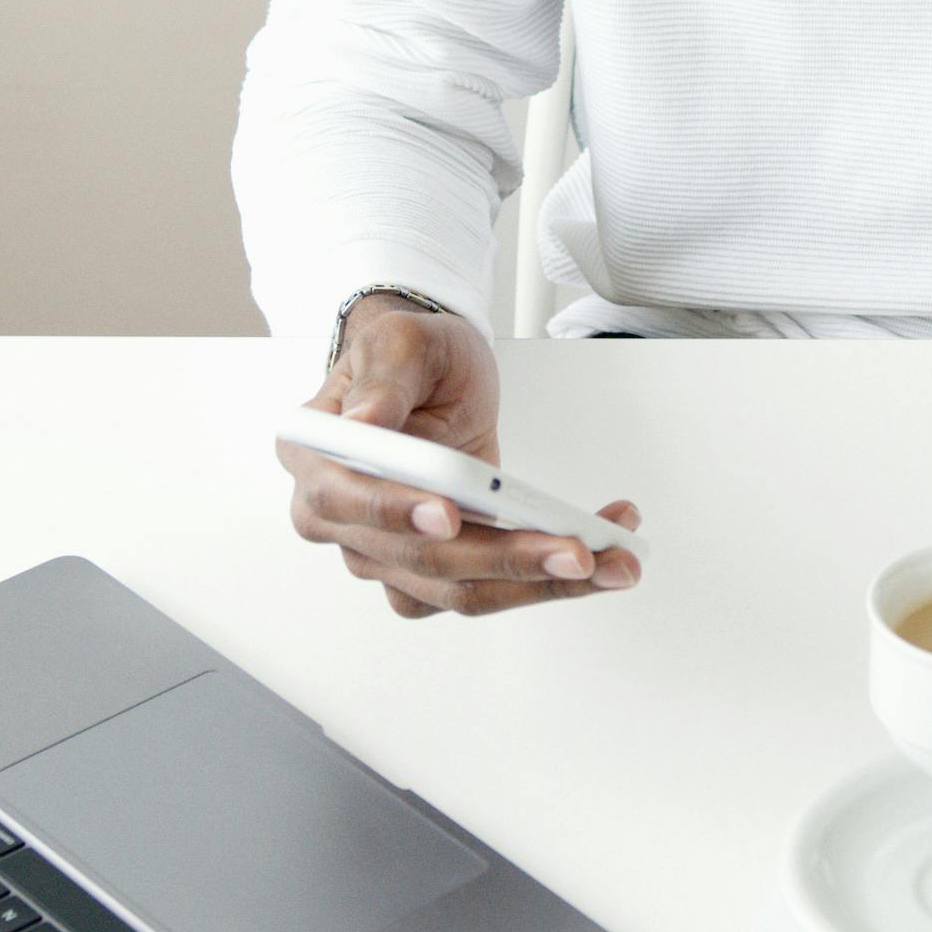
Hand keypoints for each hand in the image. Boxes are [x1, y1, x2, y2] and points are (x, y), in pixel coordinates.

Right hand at [277, 298, 641, 621]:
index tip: (450, 516)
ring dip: (542, 584)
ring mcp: (387, 552)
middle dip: (507, 558)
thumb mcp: (402, 340)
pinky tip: (599, 557)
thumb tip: (362, 422)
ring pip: (461, 590)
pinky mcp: (434, 571)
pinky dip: (544, 583)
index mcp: (317, 457)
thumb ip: (383, 376)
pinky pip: (485, 591)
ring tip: (613, 562)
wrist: (434, 380)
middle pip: (419, 560)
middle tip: (579, 549)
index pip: (345, 499)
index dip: (396, 513)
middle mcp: (342, 518)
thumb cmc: (412, 358)